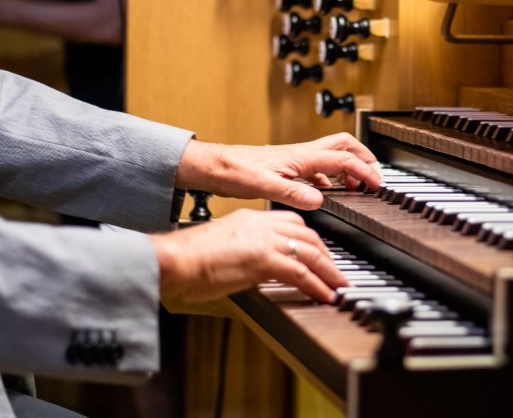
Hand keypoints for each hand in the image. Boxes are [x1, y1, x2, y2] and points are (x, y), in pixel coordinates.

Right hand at [151, 209, 346, 307]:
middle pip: (306, 234)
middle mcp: (261, 225)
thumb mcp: (223, 246)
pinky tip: (325, 295)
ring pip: (309, 251)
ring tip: (339, 285)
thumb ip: (244, 251)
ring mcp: (264, 241)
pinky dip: (317, 285)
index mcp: (250, 218)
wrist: (173, 259)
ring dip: (328, 271)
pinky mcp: (263, 260)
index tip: (318, 252)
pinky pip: (300, 272)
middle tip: (335, 271)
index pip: (291, 222)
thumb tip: (254, 269)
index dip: (309, 238)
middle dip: (326, 253)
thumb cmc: (187, 259)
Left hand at [176, 132, 381, 209]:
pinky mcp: (287, 167)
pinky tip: (327, 192)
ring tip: (356, 185)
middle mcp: (301, 154)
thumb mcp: (263, 187)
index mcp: (300, 157)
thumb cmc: (233, 172)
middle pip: (344, 146)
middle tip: (374, 175)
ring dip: (349, 167)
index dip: (364, 171)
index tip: (377, 184)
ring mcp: (295, 159)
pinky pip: (318, 168)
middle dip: (364, 157)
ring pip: (332, 155)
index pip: (343, 161)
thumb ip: (293, 194)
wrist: (213, 166)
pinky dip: (331, 178)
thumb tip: (319, 200)